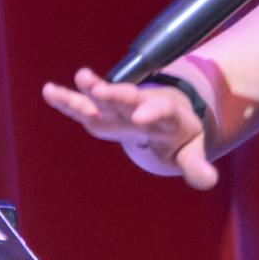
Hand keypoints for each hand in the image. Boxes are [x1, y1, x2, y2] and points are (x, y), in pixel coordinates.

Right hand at [42, 67, 217, 188]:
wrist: (170, 115)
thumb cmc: (181, 136)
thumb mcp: (192, 150)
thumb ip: (196, 165)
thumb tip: (210, 181)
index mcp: (168, 116)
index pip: (162, 110)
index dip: (152, 112)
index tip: (140, 118)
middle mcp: (142, 104)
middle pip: (130, 97)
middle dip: (117, 95)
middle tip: (103, 91)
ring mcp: (121, 106)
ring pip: (106, 97)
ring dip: (93, 89)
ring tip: (80, 78)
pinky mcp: (104, 109)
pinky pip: (85, 104)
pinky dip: (67, 99)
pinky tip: (49, 90)